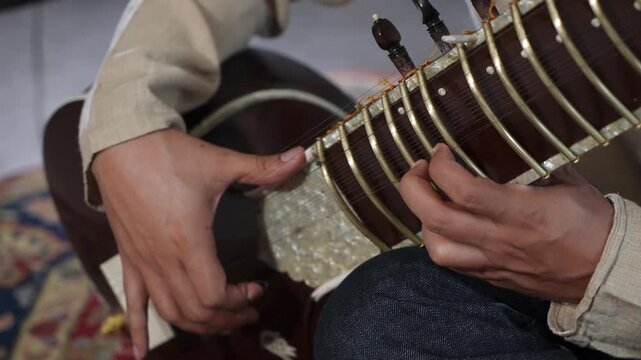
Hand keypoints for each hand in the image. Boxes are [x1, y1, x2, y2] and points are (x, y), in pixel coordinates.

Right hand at [92, 129, 304, 358]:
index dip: (238, 300)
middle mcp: (162, 260)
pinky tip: (141, 353)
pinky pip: (132, 302)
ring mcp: (143, 263)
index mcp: (188, 241)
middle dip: (226, 318)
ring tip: (220, 322)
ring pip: (169, 312)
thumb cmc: (168, 154)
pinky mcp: (129, 258)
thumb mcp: (220, 162)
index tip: (257, 288)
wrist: (119, 144)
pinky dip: (139, 329)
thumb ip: (263, 167)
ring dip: (197, 325)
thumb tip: (303, 157)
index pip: (213, 295)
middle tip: (248, 312)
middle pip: (195, 312)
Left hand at [399, 144, 613, 303]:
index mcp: (520, 212)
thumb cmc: (594, 224)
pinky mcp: (494, 278)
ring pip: (437, 250)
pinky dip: (440, 243)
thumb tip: (510, 145)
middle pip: (436, 219)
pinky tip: (446, 227)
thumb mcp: (567, 183)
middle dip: (414, 189)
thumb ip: (534, 165)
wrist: (609, 271)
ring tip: (429, 202)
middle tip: (419, 171)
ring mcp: (494, 262)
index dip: (440, 167)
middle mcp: (500, 240)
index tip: (440, 151)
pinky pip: (454, 265)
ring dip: (422, 222)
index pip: (463, 190)